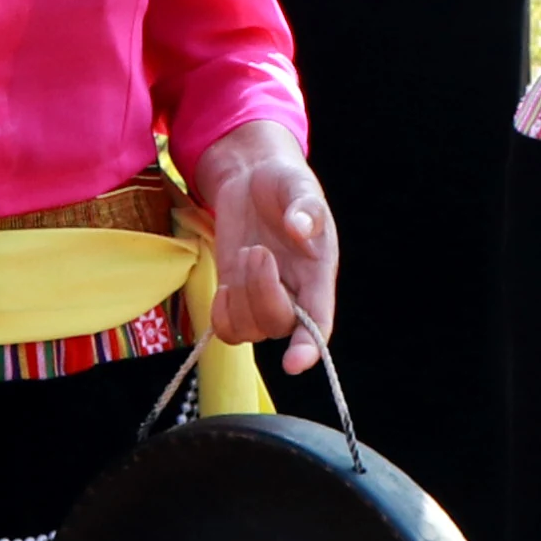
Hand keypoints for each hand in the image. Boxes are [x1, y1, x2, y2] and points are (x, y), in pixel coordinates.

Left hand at [194, 123, 339, 370]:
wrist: (254, 177)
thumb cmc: (284, 183)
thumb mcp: (299, 186)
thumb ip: (305, 207)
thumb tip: (301, 227)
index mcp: (318, 275)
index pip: (318, 324)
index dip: (309, 348)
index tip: (295, 363)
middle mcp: (293, 294)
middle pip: (277, 325)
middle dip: (261, 293)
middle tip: (256, 250)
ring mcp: (261, 297)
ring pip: (248, 330)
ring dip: (239, 298)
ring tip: (244, 255)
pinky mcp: (235, 293)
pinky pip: (226, 327)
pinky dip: (221, 312)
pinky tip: (226, 284)